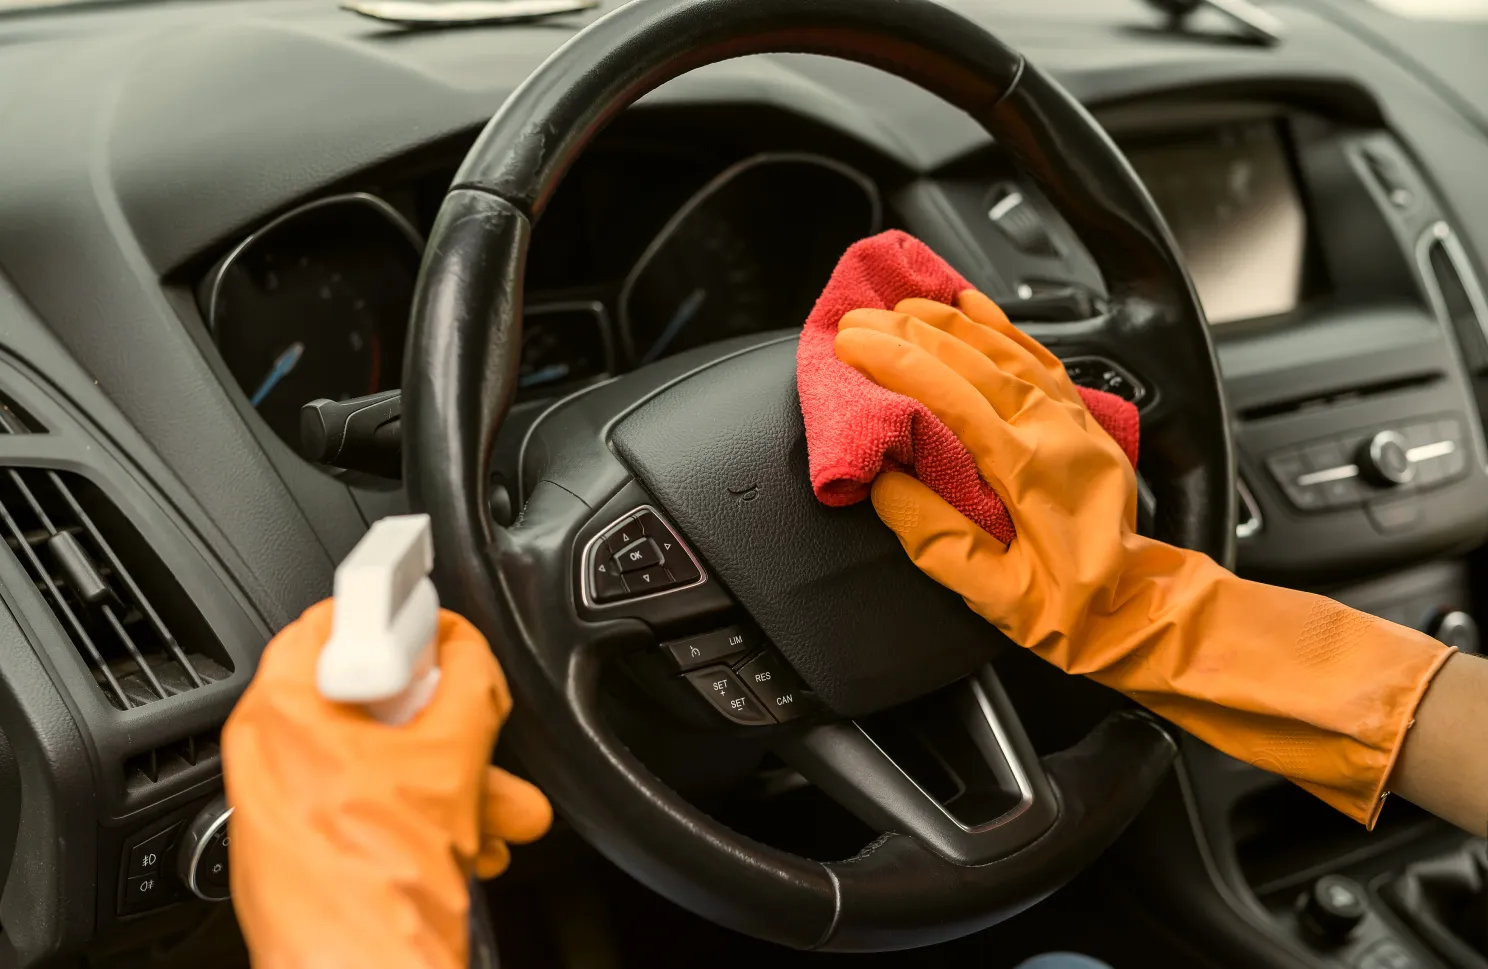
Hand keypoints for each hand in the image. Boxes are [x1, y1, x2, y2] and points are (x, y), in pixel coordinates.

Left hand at [223, 601, 550, 968]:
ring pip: (379, 759)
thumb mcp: (451, 759)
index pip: (329, 620)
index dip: (394, 618)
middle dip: (441, 718)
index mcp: (279, 716)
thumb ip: (467, 683)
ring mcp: (283, 808)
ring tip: (496, 804)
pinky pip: (368, 805)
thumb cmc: (378, 896)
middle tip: (477, 727)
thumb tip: (470, 653)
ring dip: (449, 775)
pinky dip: (421, 813)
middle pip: (365, 696)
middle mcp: (267, 757)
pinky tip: (471, 839)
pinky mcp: (305, 851)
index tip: (434, 634)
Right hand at [835, 292, 1452, 826]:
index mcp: (1027, 469)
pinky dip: (996, 324)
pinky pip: (1033, 353)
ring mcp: (1069, 416)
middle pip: (969, 357)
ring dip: (943, 320)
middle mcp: (1051, 429)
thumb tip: (882, 482)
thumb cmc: (1065, 609)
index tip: (849, 347)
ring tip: (893, 307)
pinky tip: (968, 304)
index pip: (949, 394)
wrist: (1137, 609)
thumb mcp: (991, 593)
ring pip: (1001, 346)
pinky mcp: (1077, 416)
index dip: (894, 362)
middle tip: (852, 323)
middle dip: (904, 332)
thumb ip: (933, 536)